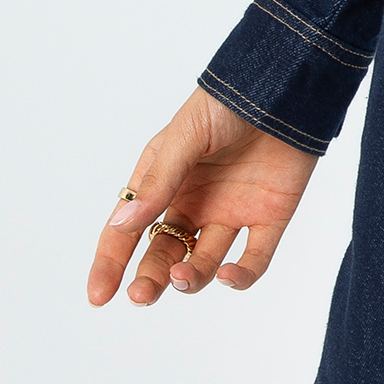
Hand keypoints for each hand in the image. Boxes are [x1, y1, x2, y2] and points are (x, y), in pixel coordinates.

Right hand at [87, 88, 318, 307]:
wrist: (286, 86)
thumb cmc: (227, 105)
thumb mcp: (184, 139)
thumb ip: (158, 183)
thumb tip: (122, 225)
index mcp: (164, 182)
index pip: (129, 230)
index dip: (111, 264)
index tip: (98, 297)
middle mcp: (195, 202)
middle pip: (165, 253)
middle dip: (150, 278)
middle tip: (142, 295)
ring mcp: (231, 212)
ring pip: (203, 263)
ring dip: (190, 278)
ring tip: (182, 277)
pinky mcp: (269, 218)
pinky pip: (254, 259)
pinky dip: (241, 276)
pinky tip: (228, 276)